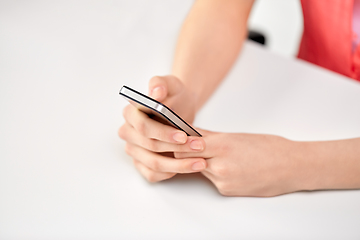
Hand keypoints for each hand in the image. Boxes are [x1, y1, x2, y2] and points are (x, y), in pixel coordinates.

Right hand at [118, 75, 206, 181]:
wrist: (179, 107)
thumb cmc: (173, 95)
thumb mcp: (171, 84)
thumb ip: (161, 84)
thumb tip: (156, 93)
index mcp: (130, 113)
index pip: (143, 127)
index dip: (163, 133)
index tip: (183, 136)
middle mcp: (128, 132)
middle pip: (150, 147)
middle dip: (177, 149)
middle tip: (199, 147)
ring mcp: (133, 149)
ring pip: (153, 164)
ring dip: (178, 165)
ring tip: (201, 162)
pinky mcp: (140, 162)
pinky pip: (152, 174)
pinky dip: (170, 173)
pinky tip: (187, 168)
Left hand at [175, 129, 304, 196]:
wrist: (291, 167)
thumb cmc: (269, 147)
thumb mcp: (237, 136)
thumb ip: (210, 136)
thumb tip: (192, 132)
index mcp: (222, 146)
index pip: (185, 145)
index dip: (179, 142)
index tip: (178, 137)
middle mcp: (219, 166)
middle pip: (187, 159)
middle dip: (187, 152)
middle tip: (191, 145)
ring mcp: (222, 181)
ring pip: (199, 169)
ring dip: (202, 162)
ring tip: (218, 154)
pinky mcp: (227, 191)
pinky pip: (212, 180)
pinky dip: (214, 172)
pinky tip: (229, 166)